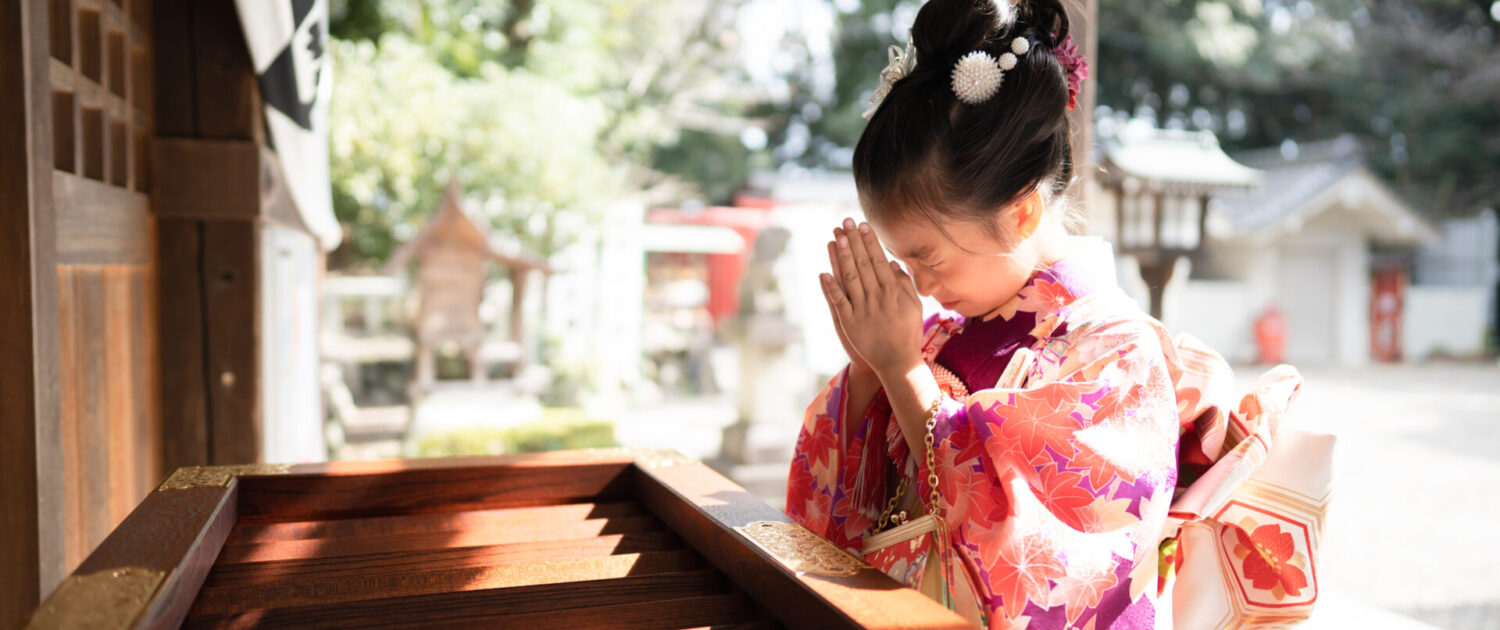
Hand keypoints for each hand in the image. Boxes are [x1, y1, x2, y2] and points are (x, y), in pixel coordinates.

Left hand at [820, 218, 923, 377]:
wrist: (898, 361)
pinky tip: (823, 272)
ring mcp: (862, 309)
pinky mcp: (849, 322)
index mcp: (892, 291)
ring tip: (837, 237)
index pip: (879, 260)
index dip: (870, 242)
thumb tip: (893, 264)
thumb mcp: (913, 306)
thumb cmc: (907, 333)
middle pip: (863, 264)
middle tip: (845, 222)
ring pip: (850, 278)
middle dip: (854, 241)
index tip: (863, 225)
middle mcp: (877, 296)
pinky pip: (838, 301)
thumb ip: (904, 284)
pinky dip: (830, 287)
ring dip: (842, 257)